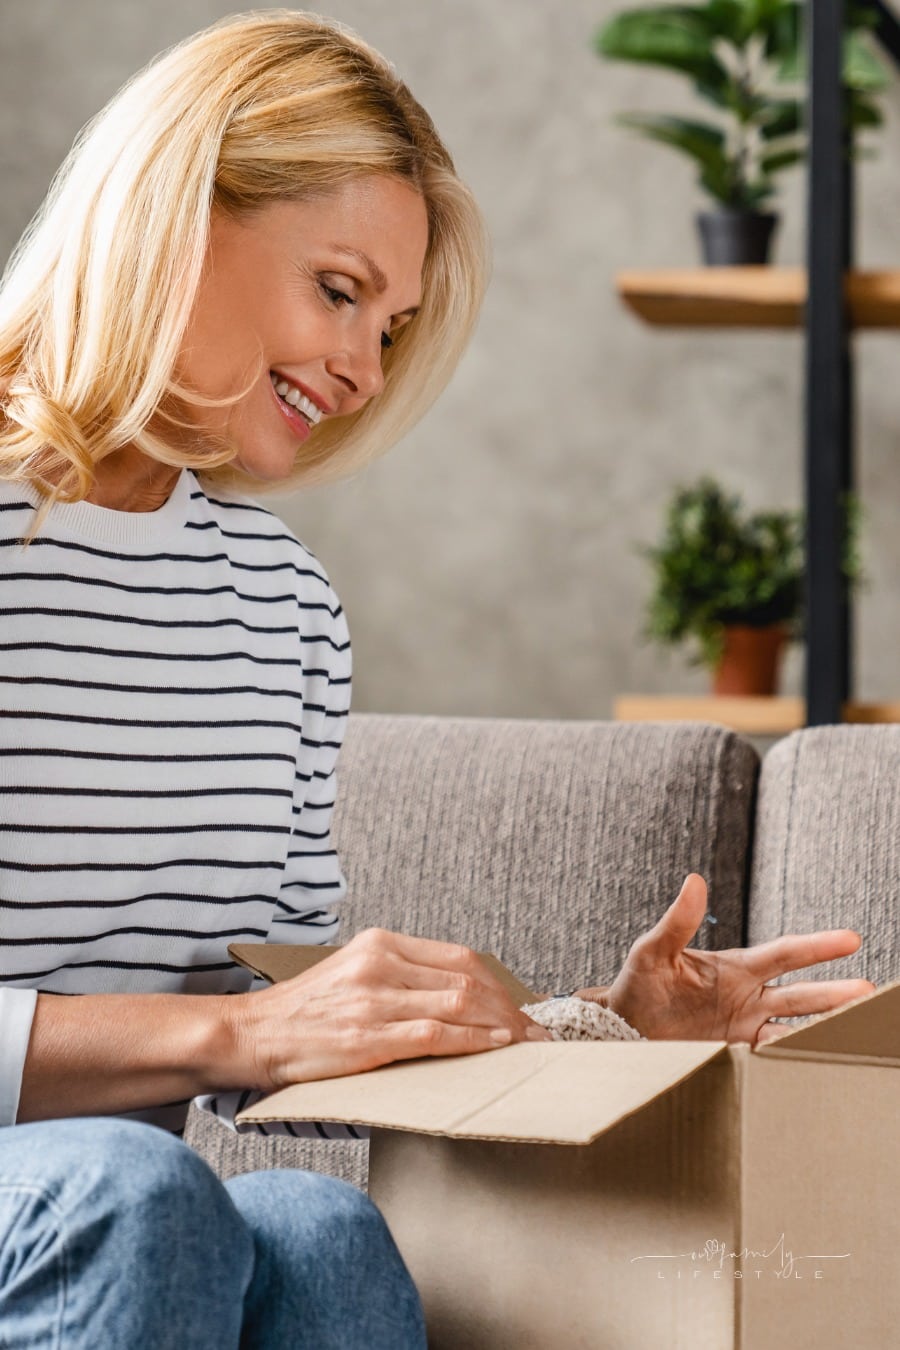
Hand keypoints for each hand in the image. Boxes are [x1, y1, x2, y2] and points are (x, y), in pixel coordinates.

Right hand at [228, 927, 552, 1090]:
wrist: (254, 1034)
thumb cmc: (305, 1011)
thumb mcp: (353, 972)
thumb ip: (400, 975)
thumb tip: (457, 997)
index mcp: (379, 943)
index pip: (458, 957)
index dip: (500, 984)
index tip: (522, 1006)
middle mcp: (380, 963)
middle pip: (467, 980)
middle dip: (510, 1008)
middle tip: (536, 1032)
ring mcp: (373, 1000)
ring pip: (457, 1005)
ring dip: (501, 1027)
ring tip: (526, 1045)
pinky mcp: (367, 1038)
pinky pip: (435, 1036)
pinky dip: (473, 1042)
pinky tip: (495, 1048)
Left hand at [574, 874, 873, 1044]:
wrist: (621, 1026)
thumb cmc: (638, 983)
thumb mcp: (653, 950)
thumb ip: (677, 922)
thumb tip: (694, 881)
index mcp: (737, 967)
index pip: (785, 953)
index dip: (816, 946)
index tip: (850, 939)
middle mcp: (749, 996)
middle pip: (800, 994)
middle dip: (834, 993)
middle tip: (868, 990)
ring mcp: (745, 1025)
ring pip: (794, 1026)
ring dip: (821, 1027)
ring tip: (854, 1029)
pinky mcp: (734, 1053)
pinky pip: (770, 1057)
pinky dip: (790, 1057)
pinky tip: (810, 1061)